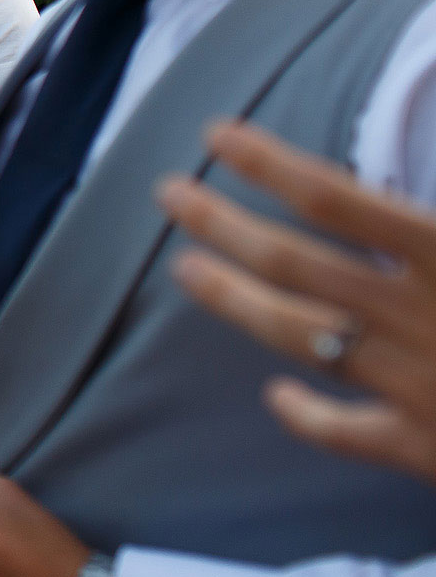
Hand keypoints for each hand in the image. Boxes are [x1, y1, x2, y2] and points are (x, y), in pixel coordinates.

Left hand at [160, 119, 435, 486]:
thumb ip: (435, 214)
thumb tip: (423, 125)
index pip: (339, 199)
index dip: (270, 164)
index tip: (217, 135)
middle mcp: (424, 318)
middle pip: (297, 264)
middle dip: (222, 223)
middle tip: (167, 192)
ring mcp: (419, 387)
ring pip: (302, 338)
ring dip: (235, 302)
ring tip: (185, 270)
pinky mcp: (428, 452)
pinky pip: (350, 434)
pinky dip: (308, 413)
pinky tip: (276, 394)